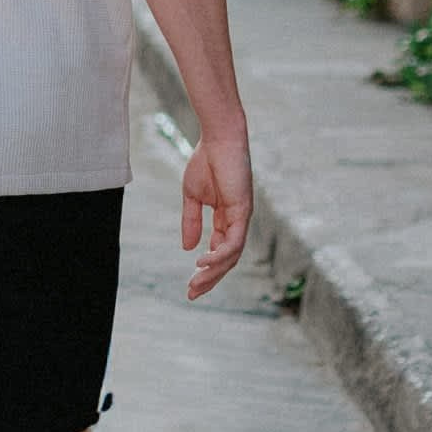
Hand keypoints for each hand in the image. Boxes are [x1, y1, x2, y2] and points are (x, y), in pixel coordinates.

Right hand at [180, 126, 252, 301]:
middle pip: (226, 259)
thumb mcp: (191, 196)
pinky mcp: (243, 211)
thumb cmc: (205, 161)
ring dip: (214, 272)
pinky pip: (233, 242)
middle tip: (192, 293)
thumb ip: (191, 222)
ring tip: (196, 282)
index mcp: (225, 218)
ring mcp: (241, 218)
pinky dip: (219, 255)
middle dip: (210, 278)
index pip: (218, 251)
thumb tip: (188, 248)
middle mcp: (236, 221)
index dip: (205, 270)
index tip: (190, 285)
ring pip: (231, 255)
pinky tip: (202, 262)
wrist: (218, 139)